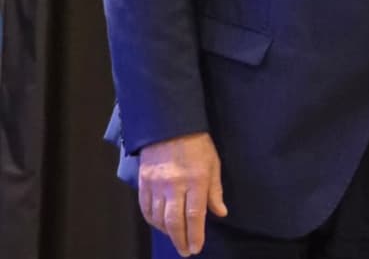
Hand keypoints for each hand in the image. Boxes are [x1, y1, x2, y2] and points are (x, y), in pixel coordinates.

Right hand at [138, 132, 227, 255]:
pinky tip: (160, 225)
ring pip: (158, 217)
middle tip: (186, 251)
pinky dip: (152, 221)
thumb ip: (215, 191)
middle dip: (180, 239)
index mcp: (196, 179)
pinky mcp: (143, 182)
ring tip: (176, 238)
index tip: (196, 248)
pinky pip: (145, 209)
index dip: (195, 234)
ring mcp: (156, 184)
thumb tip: (220, 213)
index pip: (194, 214)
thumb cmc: (198, 145)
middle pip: (174, 221)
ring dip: (167, 232)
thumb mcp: (213, 164)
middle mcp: (174, 184)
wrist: (170, 126)